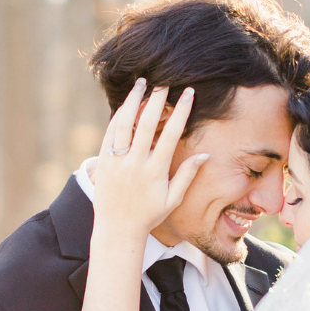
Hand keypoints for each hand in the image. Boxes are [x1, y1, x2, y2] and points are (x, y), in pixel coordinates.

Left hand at [93, 80, 208, 234]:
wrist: (117, 228)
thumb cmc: (148, 215)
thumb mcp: (172, 199)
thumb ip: (187, 175)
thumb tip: (205, 155)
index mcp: (155, 171)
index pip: (171, 134)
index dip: (181, 111)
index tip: (188, 93)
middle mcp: (135, 163)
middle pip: (147, 123)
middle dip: (157, 99)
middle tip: (164, 82)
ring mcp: (117, 161)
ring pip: (125, 123)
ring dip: (134, 100)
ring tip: (142, 83)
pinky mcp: (104, 161)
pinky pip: (111, 132)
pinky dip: (119, 116)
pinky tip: (126, 104)